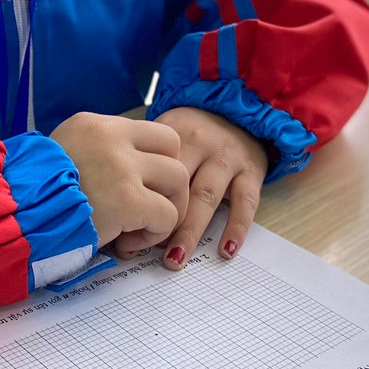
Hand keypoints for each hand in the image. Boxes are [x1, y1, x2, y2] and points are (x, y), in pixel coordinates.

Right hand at [49, 111, 189, 247]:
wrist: (14, 218)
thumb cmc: (35, 197)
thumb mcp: (64, 156)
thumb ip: (99, 155)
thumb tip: (134, 174)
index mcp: (94, 124)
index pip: (153, 131)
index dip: (156, 161)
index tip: (142, 186)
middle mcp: (110, 137)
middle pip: (173, 148)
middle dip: (169, 183)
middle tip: (149, 208)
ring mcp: (121, 166)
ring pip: (178, 179)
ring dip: (165, 208)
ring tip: (136, 226)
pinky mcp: (127, 199)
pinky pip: (167, 215)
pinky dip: (154, 232)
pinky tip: (127, 240)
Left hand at [110, 106, 268, 269]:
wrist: (238, 109)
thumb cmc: (192, 131)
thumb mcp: (166, 134)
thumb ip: (146, 163)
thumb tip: (117, 211)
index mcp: (173, 133)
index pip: (151, 169)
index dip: (134, 200)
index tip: (119, 230)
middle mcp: (200, 142)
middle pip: (176, 184)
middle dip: (157, 218)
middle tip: (138, 249)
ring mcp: (227, 157)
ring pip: (206, 197)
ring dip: (189, 230)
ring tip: (174, 258)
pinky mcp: (252, 171)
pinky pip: (245, 203)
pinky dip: (236, 228)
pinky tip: (225, 251)